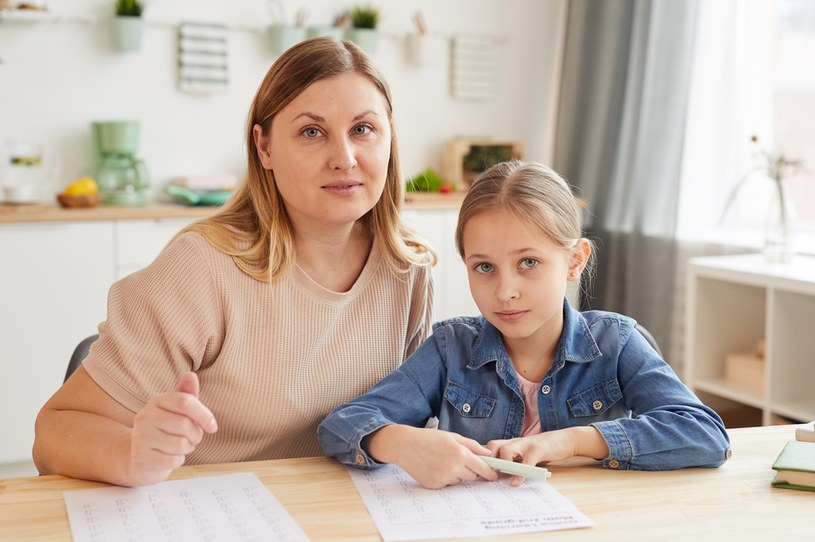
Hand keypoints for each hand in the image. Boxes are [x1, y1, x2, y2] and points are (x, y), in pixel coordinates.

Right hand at [127, 372, 217, 485]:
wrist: (141, 457)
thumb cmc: (167, 430)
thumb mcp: (178, 411)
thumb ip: (187, 395)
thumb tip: (191, 375)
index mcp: (156, 401)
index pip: (185, 401)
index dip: (204, 415)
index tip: (213, 427)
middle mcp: (145, 416)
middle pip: (185, 424)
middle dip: (196, 435)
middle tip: (192, 438)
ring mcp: (140, 437)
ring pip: (181, 444)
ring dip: (187, 448)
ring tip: (180, 446)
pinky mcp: (140, 457)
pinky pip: (173, 460)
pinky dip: (178, 460)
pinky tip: (169, 456)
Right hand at [367, 425, 498, 488]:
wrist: (405, 446)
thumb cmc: (429, 438)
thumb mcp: (453, 436)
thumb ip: (472, 445)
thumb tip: (487, 454)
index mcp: (460, 454)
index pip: (482, 468)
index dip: (489, 472)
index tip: (493, 475)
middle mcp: (453, 467)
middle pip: (472, 476)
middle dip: (470, 470)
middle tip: (458, 460)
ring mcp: (443, 478)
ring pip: (459, 480)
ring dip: (456, 473)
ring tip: (442, 461)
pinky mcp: (435, 485)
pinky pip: (446, 484)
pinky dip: (444, 477)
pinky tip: (434, 467)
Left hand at [486, 427, 608, 485]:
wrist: (565, 439)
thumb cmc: (542, 449)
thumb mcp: (525, 454)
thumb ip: (513, 461)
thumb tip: (499, 476)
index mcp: (510, 443)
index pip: (489, 446)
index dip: (481, 457)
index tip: (475, 470)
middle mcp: (515, 441)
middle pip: (493, 445)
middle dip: (486, 460)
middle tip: (484, 475)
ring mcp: (526, 444)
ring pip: (506, 451)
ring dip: (501, 466)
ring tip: (499, 479)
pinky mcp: (538, 450)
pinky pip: (526, 462)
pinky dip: (520, 473)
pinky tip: (517, 482)